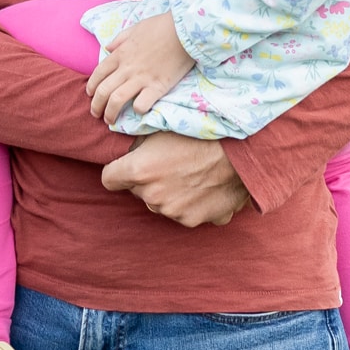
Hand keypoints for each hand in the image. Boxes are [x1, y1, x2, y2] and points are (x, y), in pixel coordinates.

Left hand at [85, 12, 193, 124]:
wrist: (185, 30)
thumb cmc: (162, 26)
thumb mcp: (136, 27)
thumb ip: (120, 38)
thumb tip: (107, 47)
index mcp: (121, 54)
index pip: (98, 74)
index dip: (91, 87)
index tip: (91, 95)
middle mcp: (127, 68)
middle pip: (103, 91)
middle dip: (96, 106)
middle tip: (96, 114)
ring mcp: (141, 78)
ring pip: (116, 100)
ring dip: (110, 113)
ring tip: (110, 121)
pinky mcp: (158, 87)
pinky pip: (141, 104)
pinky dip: (137, 110)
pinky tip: (138, 111)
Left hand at [101, 132, 250, 226]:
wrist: (240, 153)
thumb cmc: (201, 133)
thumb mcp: (162, 128)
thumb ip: (140, 144)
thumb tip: (130, 150)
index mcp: (138, 171)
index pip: (109, 179)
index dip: (116, 171)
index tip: (125, 167)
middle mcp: (151, 196)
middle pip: (137, 190)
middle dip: (147, 180)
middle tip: (169, 164)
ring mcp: (172, 211)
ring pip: (160, 203)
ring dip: (168, 193)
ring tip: (190, 173)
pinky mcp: (192, 220)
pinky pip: (183, 212)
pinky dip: (190, 203)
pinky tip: (203, 186)